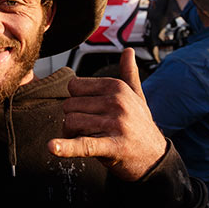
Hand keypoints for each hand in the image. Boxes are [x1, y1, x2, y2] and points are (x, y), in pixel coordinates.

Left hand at [48, 49, 166, 180]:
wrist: (155, 157)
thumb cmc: (140, 125)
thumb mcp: (136, 96)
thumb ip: (128, 73)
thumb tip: (128, 50)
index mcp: (116, 87)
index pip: (74, 87)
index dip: (75, 100)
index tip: (86, 111)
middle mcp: (116, 102)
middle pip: (69, 105)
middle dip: (71, 119)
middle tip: (85, 129)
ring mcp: (115, 124)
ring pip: (71, 123)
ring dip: (71, 134)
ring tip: (86, 138)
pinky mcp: (113, 146)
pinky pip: (84, 144)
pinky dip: (66, 147)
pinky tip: (53, 147)